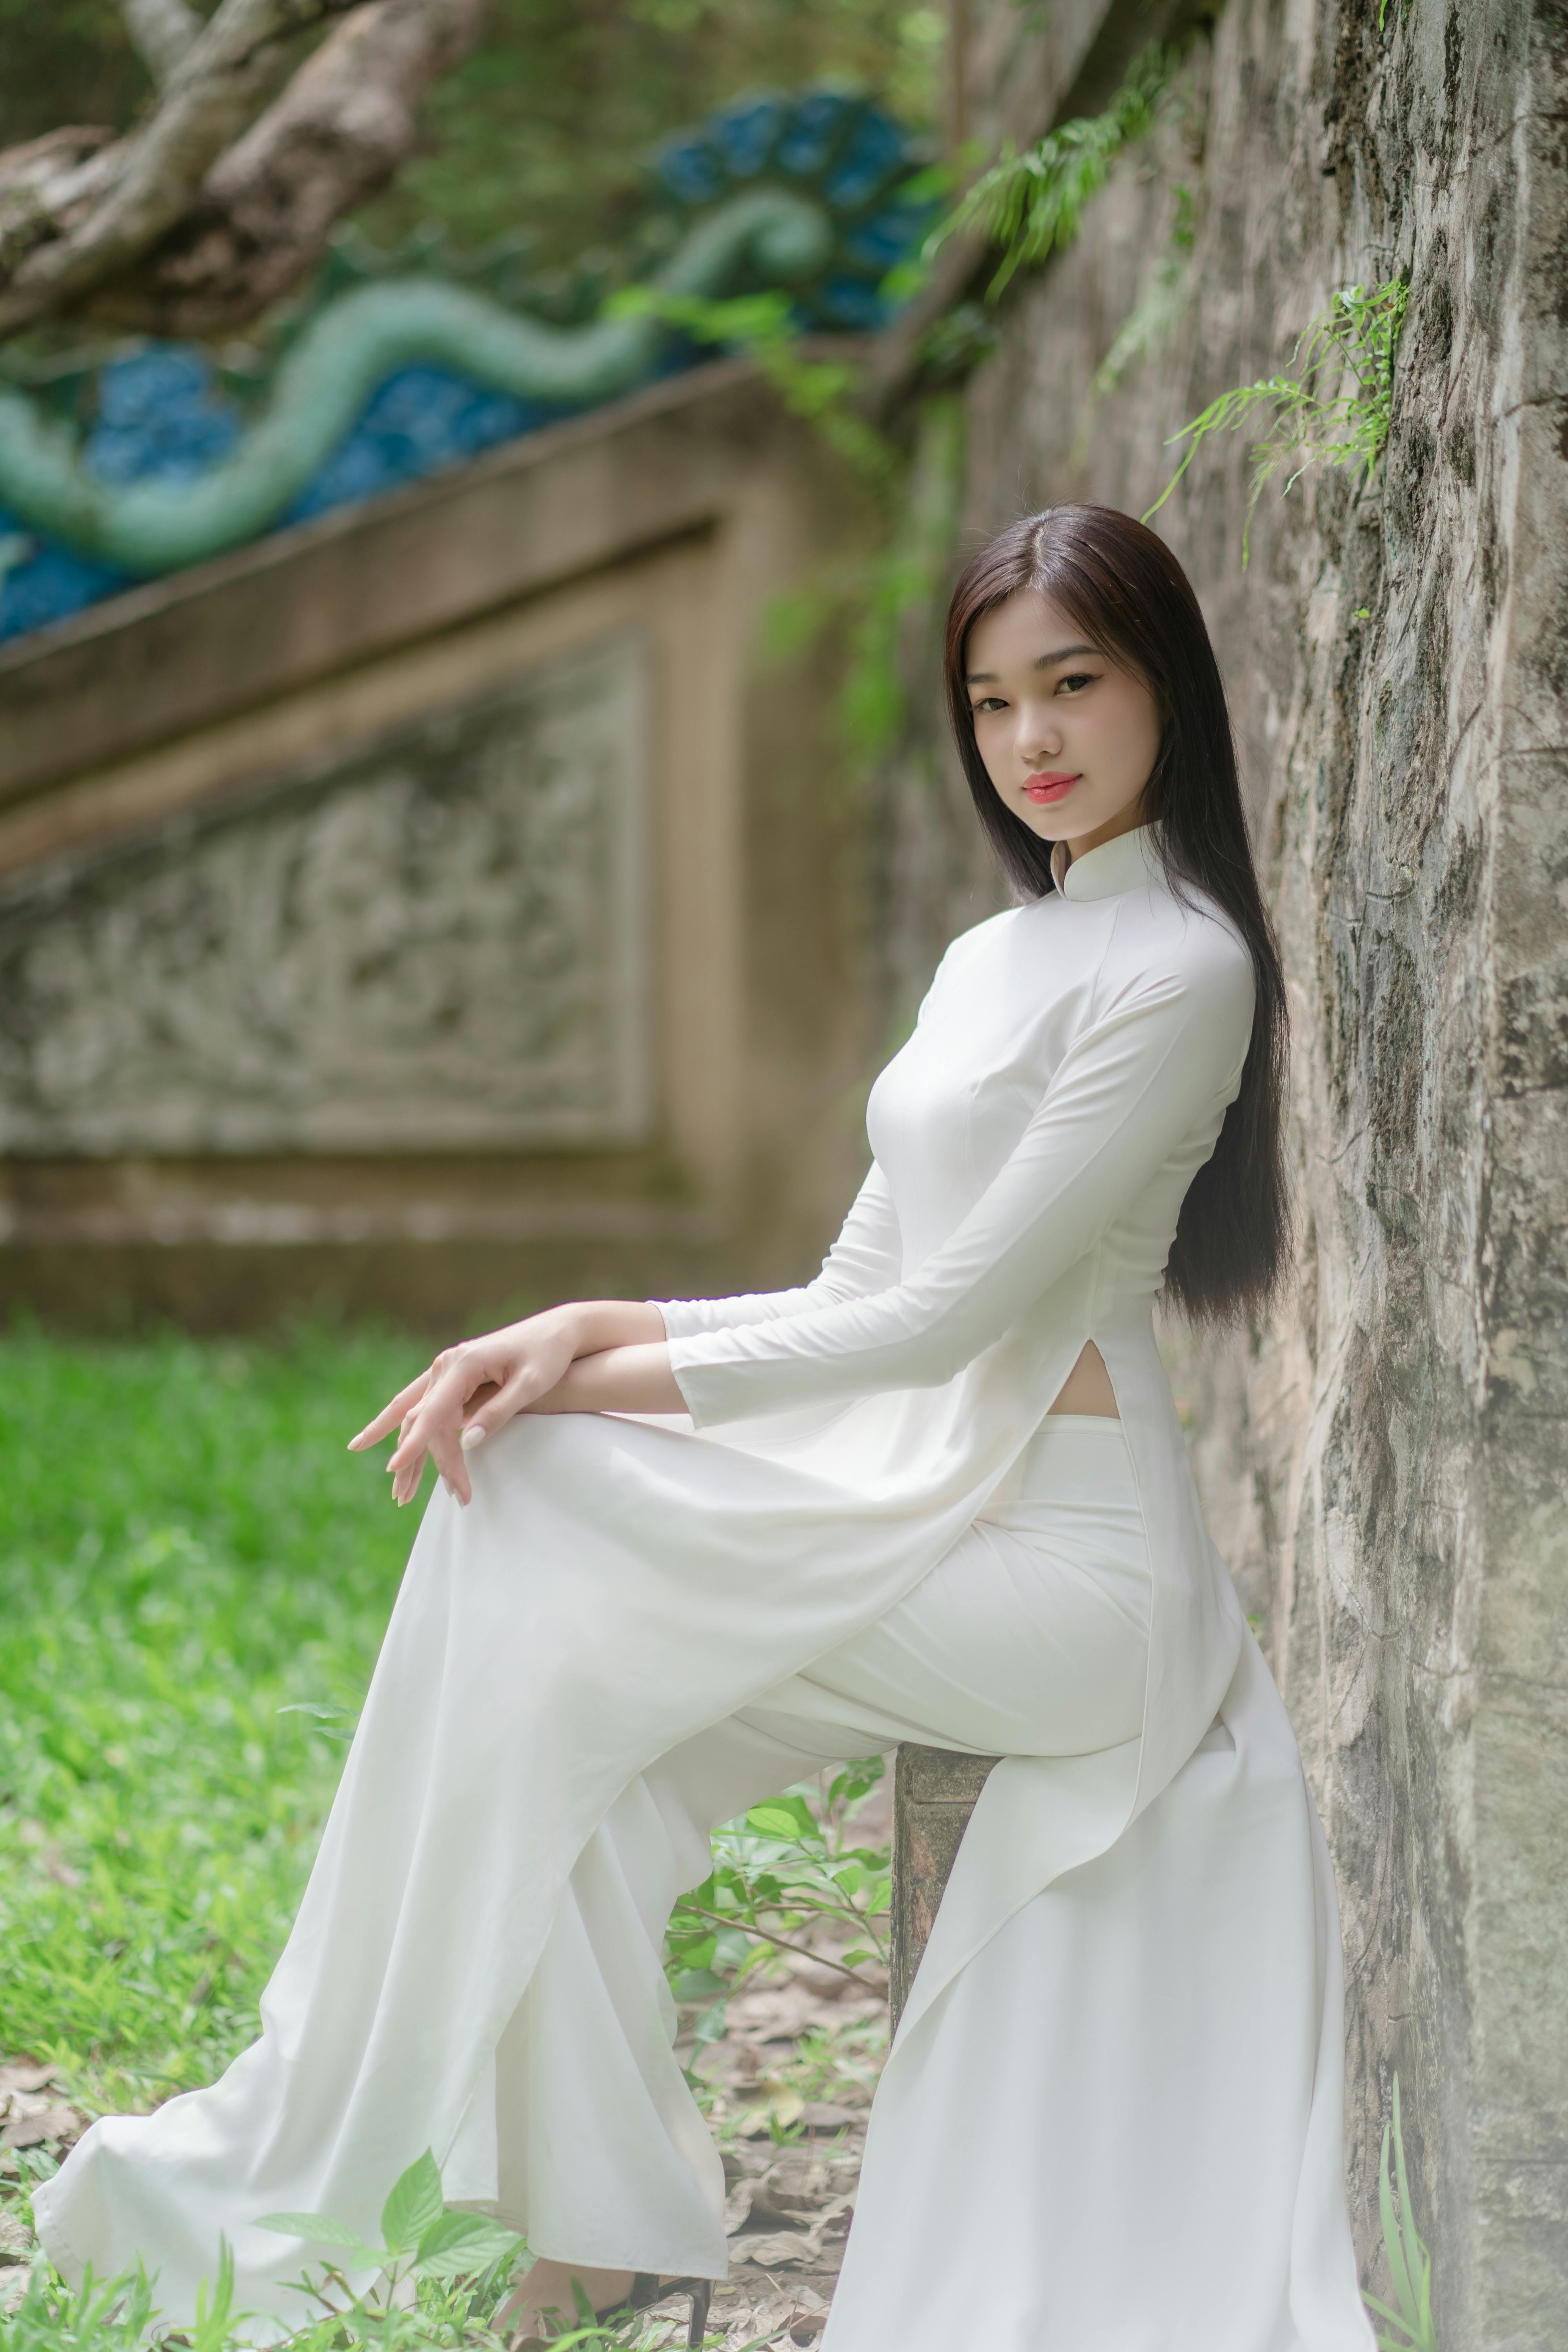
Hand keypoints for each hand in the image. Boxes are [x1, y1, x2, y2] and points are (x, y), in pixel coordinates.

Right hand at [348, 1310, 581, 1506]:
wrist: (556, 1331)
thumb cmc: (548, 1355)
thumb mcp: (531, 1384)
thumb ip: (498, 1412)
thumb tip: (467, 1443)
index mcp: (464, 1363)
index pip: (432, 1411)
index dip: (414, 1443)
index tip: (395, 1468)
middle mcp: (447, 1364)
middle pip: (422, 1420)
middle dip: (414, 1460)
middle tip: (408, 1499)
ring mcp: (447, 1370)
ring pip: (417, 1417)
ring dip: (408, 1452)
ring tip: (400, 1492)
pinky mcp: (452, 1378)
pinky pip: (424, 1409)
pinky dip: (413, 1435)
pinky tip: (400, 1454)